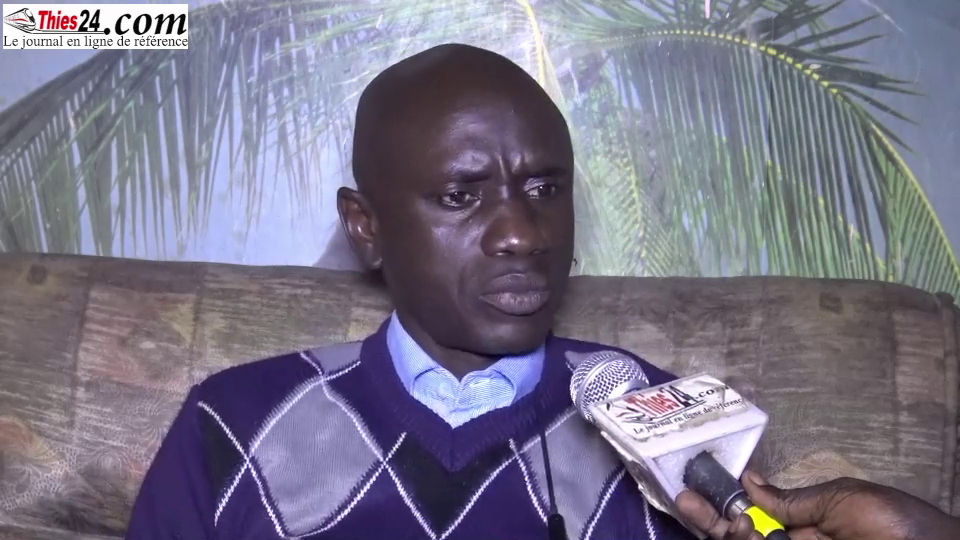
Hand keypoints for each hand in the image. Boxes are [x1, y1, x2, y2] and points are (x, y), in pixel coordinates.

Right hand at [676, 470, 959, 539]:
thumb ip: (793, 500)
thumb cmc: (897, 525)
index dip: (722, 506)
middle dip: (710, 521)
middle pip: (739, 536)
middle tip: (686, 502)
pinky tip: (742, 533)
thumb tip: (749, 482)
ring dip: (728, 533)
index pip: (754, 516)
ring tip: (729, 521)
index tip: (695, 491)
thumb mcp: (845, 500)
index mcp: (805, 525)